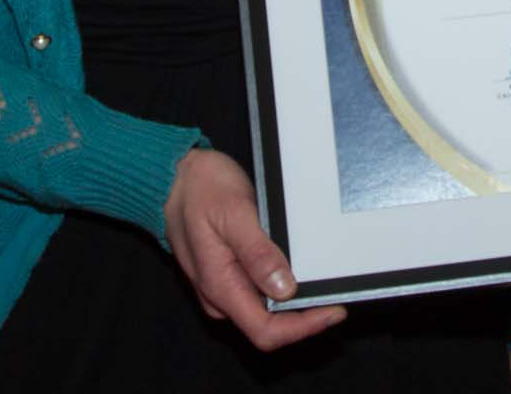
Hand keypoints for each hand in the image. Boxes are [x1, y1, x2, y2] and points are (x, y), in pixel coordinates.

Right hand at [165, 147, 346, 350]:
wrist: (173, 178)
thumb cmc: (201, 190)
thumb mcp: (234, 213)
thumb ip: (257, 253)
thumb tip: (284, 289)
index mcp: (220, 286)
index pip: (264, 331)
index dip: (302, 328)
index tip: (333, 310)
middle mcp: (220, 296)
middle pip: (268, 327)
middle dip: (305, 317)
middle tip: (337, 293)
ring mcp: (223, 288)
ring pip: (265, 313)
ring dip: (295, 305)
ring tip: (323, 282)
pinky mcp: (228, 276)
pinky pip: (258, 295)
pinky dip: (283, 290)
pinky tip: (300, 272)